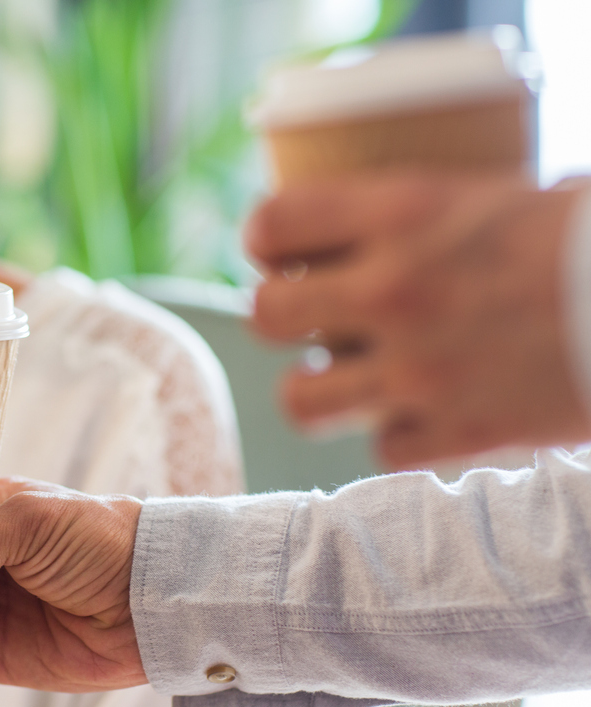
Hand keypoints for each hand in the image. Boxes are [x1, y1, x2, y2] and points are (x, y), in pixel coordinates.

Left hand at [245, 174, 590, 468]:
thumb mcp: (504, 193)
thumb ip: (425, 216)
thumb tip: (380, 230)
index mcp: (404, 211)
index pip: (273, 223)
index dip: (265, 241)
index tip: (277, 252)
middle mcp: (395, 291)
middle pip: (265, 317)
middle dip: (280, 318)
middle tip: (310, 317)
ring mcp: (422, 369)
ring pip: (300, 401)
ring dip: (317, 390)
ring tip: (345, 378)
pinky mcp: (460, 431)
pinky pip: (382, 450)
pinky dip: (398, 436)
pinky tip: (425, 412)